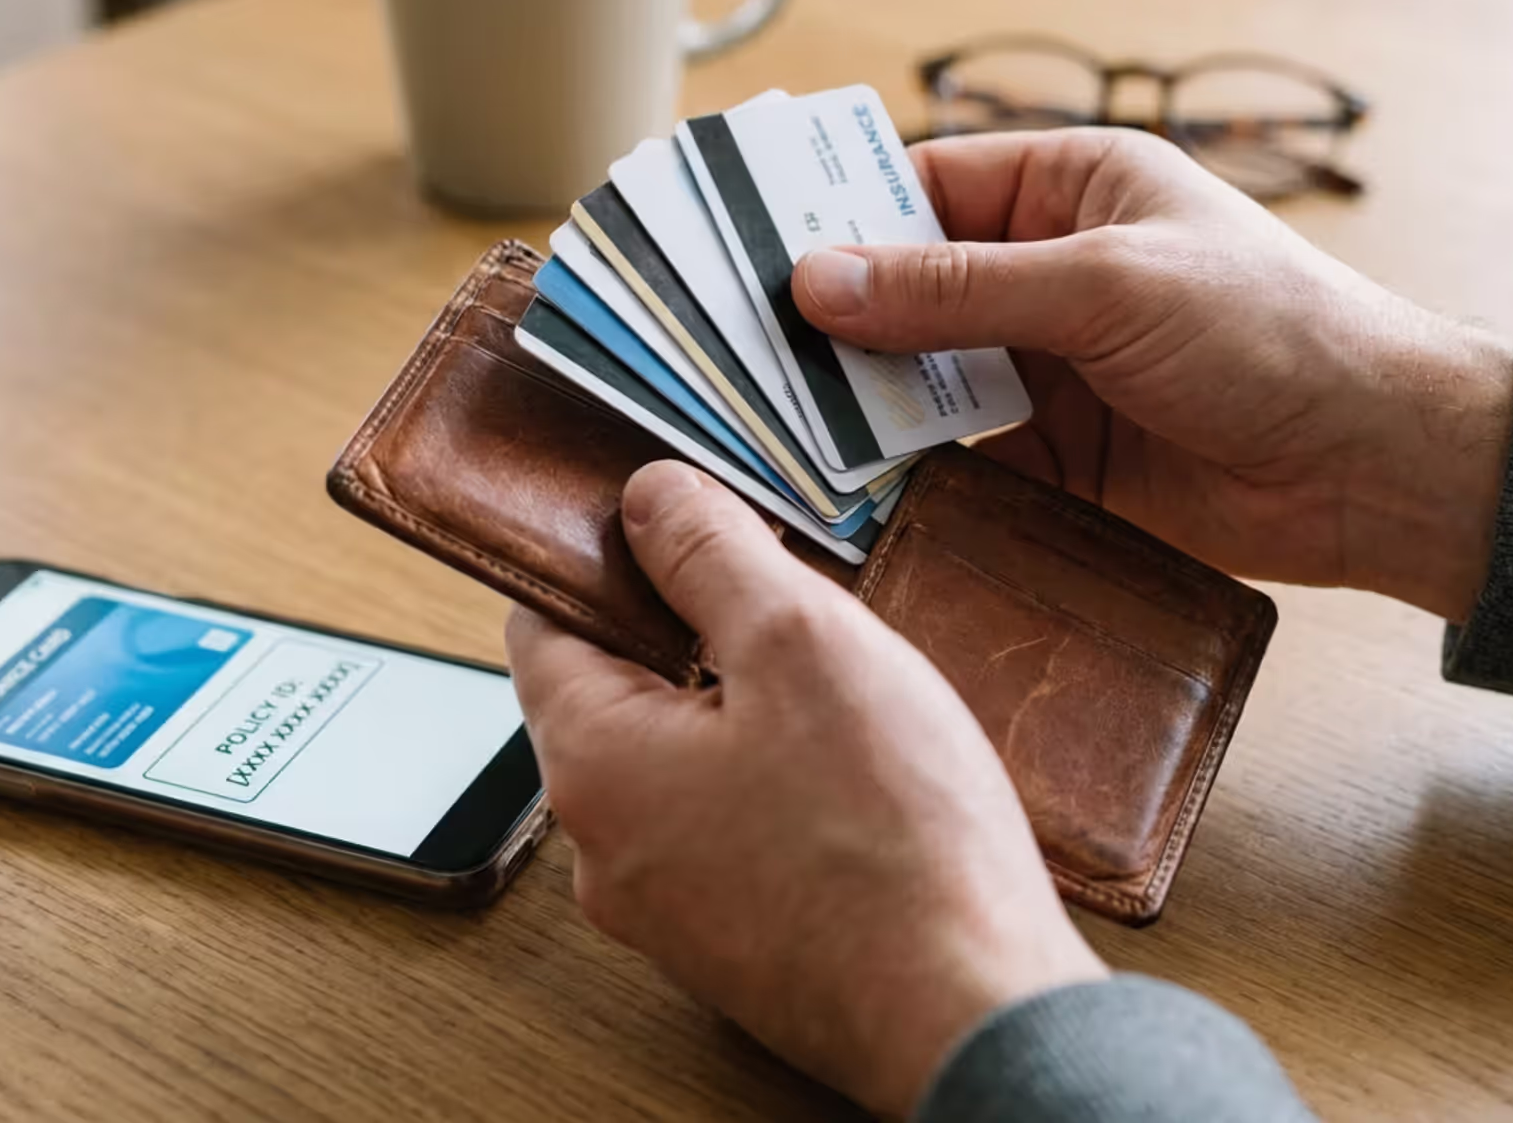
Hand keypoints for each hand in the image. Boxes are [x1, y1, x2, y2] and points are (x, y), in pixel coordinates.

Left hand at [506, 461, 1106, 1118]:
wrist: (970, 1014)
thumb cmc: (889, 839)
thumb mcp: (800, 642)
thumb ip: (711, 555)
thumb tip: (648, 497)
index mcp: (592, 765)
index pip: (542, 624)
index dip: (603, 558)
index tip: (672, 522)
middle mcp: (605, 850)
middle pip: (615, 694)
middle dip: (690, 633)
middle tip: (785, 600)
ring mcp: (669, 909)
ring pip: (679, 765)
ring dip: (739, 712)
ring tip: (836, 689)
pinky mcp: (735, 945)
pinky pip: (726, 831)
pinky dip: (771, 785)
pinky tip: (853, 774)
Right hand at [794, 129, 1512, 623]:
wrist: (1372, 469)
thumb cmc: (1271, 331)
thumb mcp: (1106, 285)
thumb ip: (958, 288)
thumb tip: (819, 281)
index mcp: (1072, 189)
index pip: (924, 189)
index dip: (838, 217)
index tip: (747, 251)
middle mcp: (1049, 274)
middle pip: (910, 291)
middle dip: (835, 323)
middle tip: (739, 351)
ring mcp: (1048, 372)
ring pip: (923, 381)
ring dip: (863, 404)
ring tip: (772, 422)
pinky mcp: (1055, 461)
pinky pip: (959, 461)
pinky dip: (909, 476)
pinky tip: (848, 488)